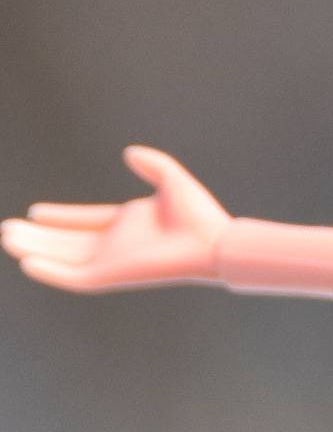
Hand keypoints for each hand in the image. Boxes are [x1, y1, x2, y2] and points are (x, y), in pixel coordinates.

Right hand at [2, 145, 230, 290]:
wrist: (213, 242)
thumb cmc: (200, 215)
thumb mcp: (171, 179)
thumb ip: (152, 164)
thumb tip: (130, 153)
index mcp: (129, 224)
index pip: (85, 221)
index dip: (61, 218)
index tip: (35, 212)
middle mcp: (118, 245)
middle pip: (68, 242)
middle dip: (39, 237)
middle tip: (8, 230)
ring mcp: (113, 261)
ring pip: (65, 259)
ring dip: (38, 251)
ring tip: (8, 240)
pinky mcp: (113, 276)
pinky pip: (75, 278)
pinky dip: (52, 273)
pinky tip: (27, 264)